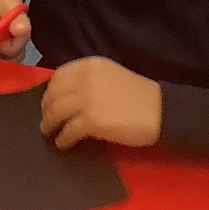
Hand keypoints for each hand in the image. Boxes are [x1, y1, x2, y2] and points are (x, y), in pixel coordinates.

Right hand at [0, 0, 31, 59]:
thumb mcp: (10, 1)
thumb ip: (16, 17)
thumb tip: (22, 30)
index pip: (3, 52)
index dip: (17, 41)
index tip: (21, 26)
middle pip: (4, 58)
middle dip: (17, 45)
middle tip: (21, 25)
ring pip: (7, 56)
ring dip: (17, 44)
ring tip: (18, 26)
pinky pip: (6, 51)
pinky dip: (14, 43)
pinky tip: (16, 31)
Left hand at [40, 57, 162, 149]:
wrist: (162, 111)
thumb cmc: (141, 96)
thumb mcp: (112, 76)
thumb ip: (89, 81)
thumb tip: (65, 96)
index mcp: (91, 65)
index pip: (59, 76)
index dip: (51, 91)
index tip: (49, 102)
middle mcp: (85, 79)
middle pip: (53, 95)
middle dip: (46, 109)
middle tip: (46, 121)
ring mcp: (87, 99)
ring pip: (56, 113)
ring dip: (50, 125)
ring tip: (51, 133)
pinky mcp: (91, 120)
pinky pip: (67, 131)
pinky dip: (63, 139)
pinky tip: (64, 143)